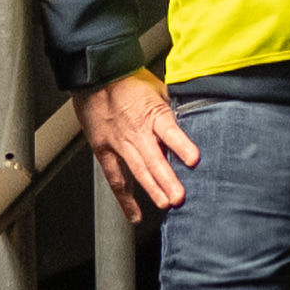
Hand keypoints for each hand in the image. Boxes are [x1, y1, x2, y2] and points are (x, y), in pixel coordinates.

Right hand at [83, 68, 198, 219]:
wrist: (95, 75)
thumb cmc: (128, 79)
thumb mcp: (157, 87)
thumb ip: (172, 108)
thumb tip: (194, 118)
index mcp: (152, 113)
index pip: (169, 130)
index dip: (181, 145)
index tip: (194, 159)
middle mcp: (136, 131)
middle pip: (153, 158)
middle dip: (167, 179)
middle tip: (179, 197)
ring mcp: (119, 143)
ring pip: (137, 170)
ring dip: (152, 189)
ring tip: (165, 204)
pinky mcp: (104, 151)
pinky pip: (114, 178)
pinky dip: (124, 198)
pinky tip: (135, 214)